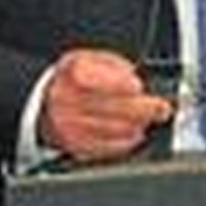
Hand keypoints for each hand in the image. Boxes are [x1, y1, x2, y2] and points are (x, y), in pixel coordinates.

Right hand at [38, 48, 172, 160]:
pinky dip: (125, 141)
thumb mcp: (90, 58)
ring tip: (149, 119)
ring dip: (138, 125)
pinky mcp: (74, 146)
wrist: (43, 102)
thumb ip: (114, 65)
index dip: (121, 84)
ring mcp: (69, 126)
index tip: (138, 86)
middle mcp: (67, 101)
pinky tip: (134, 133)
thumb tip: (136, 79)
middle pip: (112, 108)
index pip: (98, 80)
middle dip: (144, 108)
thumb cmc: (73, 78)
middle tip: (162, 108)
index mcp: (72, 73)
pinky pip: (106, 147)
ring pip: (113, 129)